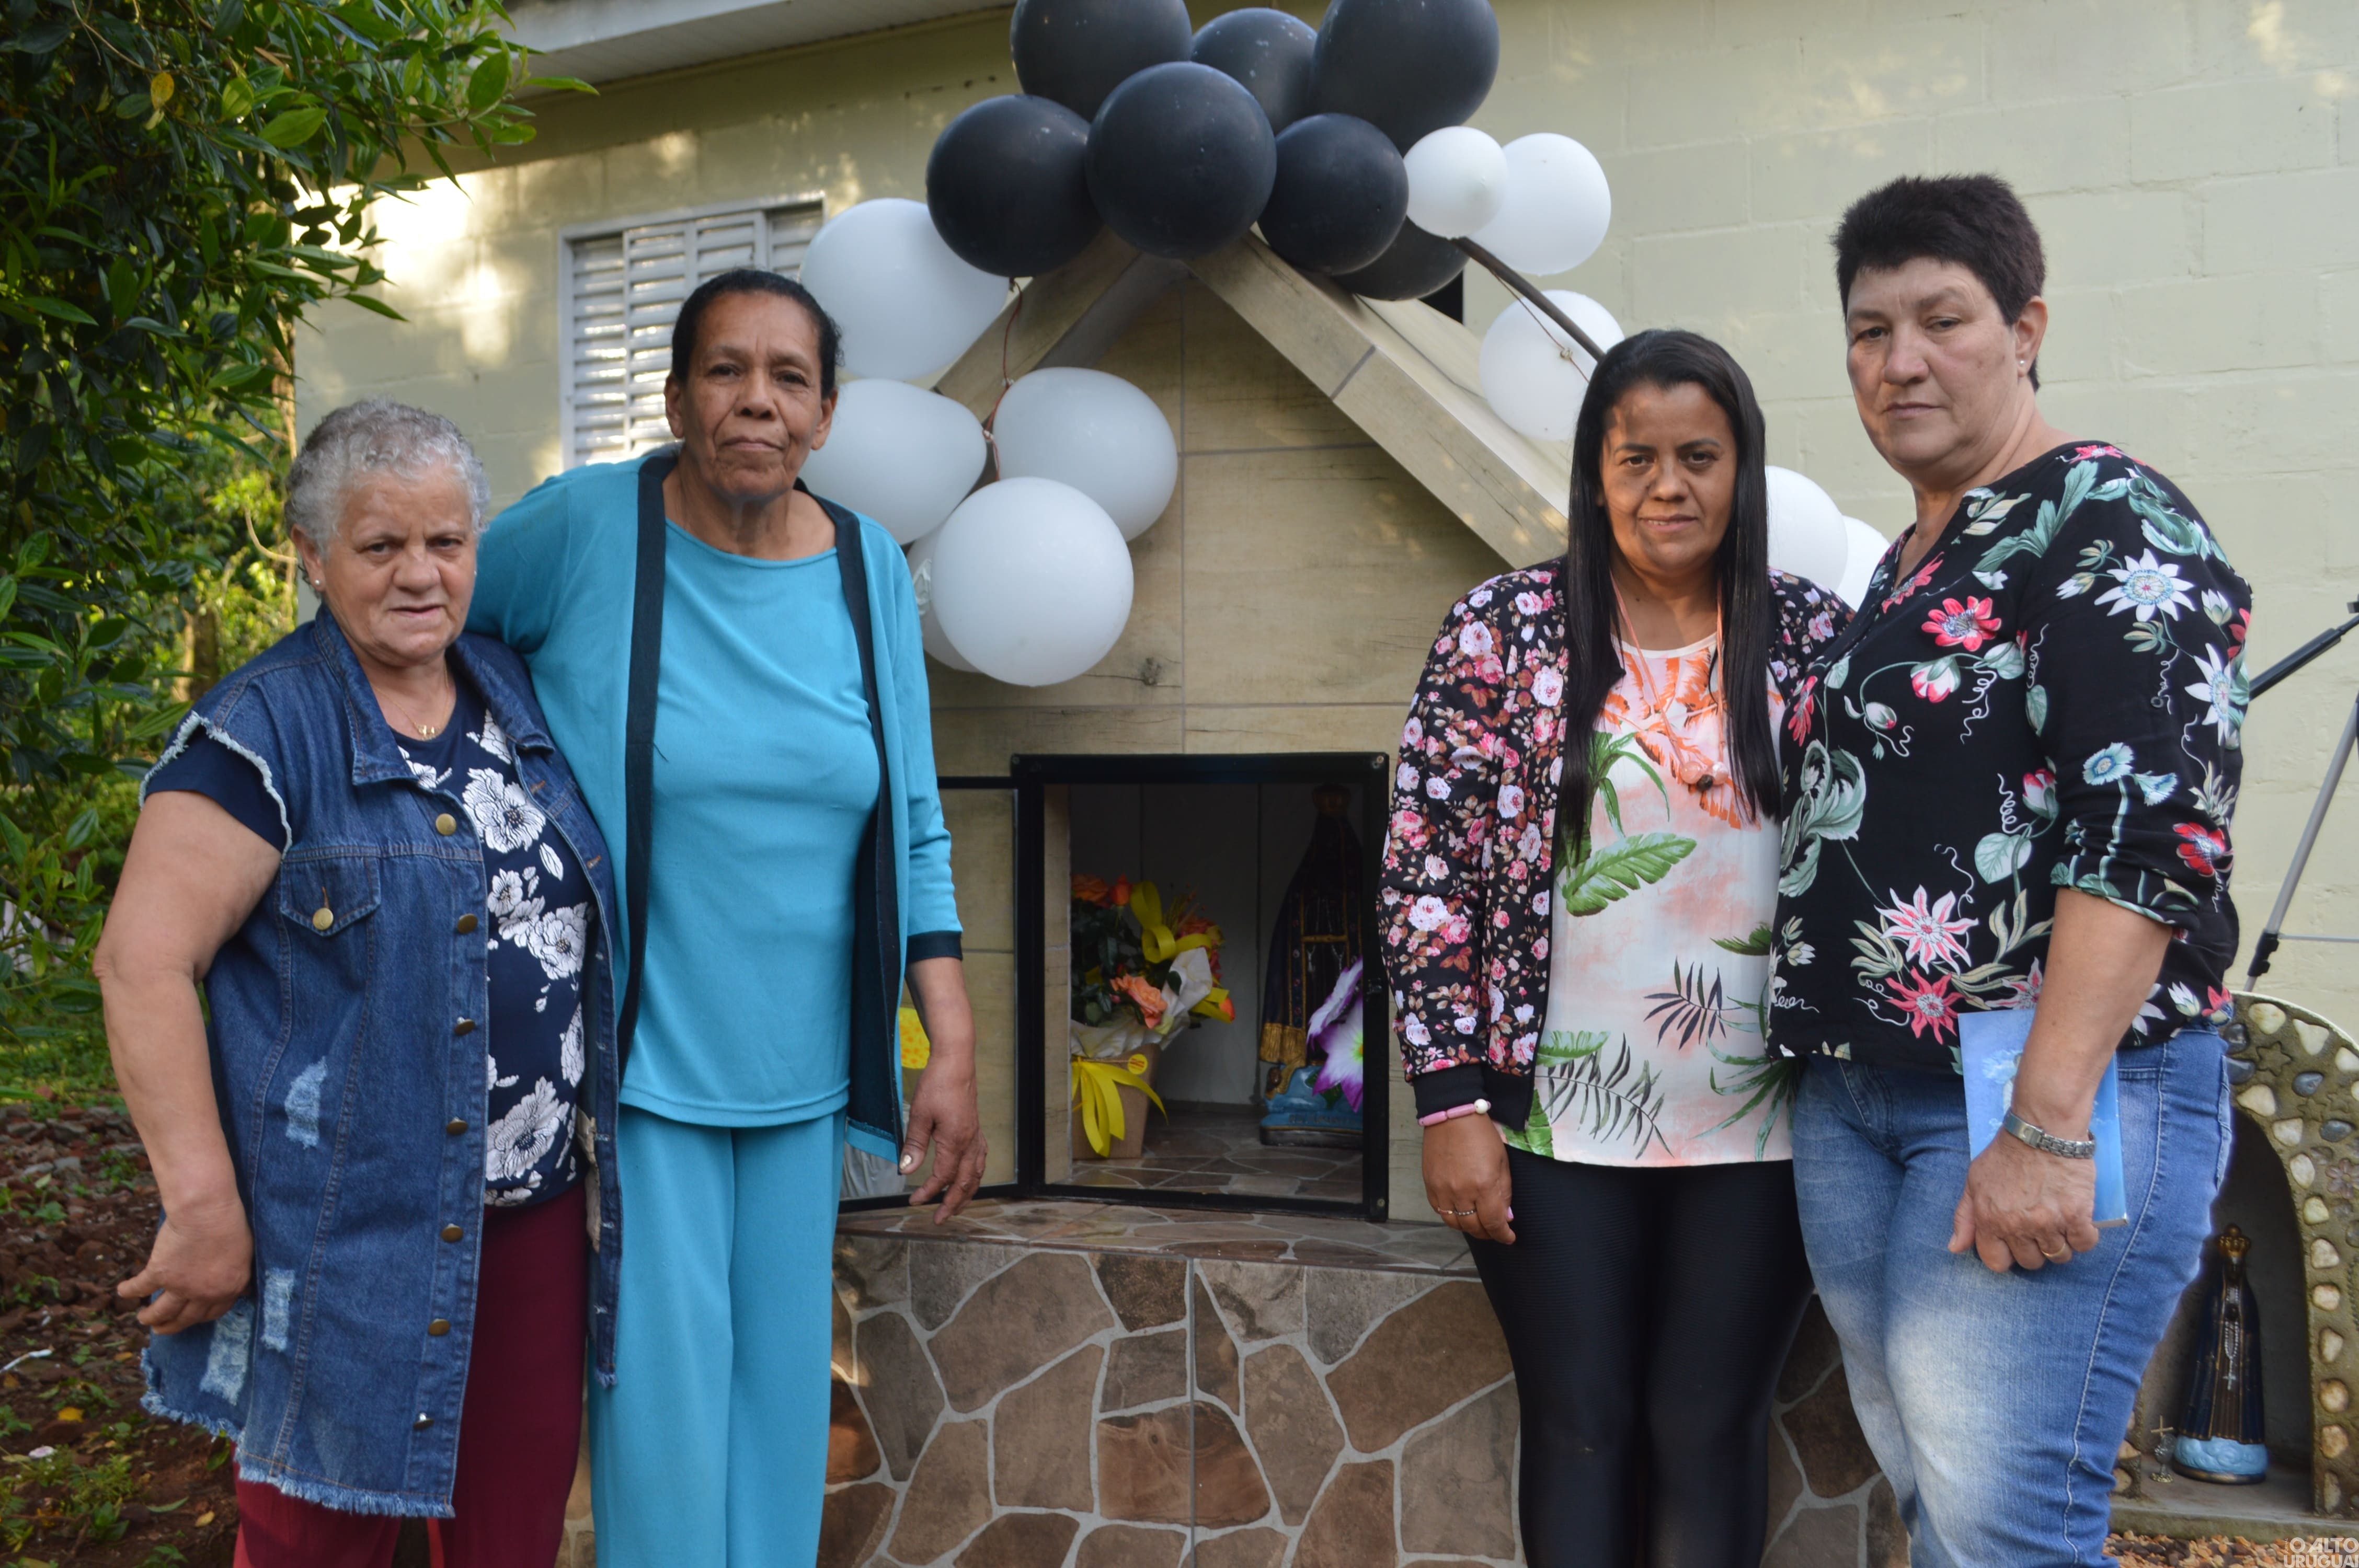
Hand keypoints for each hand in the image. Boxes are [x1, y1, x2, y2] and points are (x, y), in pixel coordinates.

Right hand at [119, 1194, 252, 1332]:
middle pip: (186, 1318)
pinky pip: (140, 1287)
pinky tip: (123, 1291)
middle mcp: (204, 1293)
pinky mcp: (159, 1274)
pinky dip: (129, 1290)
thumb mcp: (246, 1255)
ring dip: (151, 1317)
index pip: (213, 1313)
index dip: (200, 1317)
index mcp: (229, 1289)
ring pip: (162, 1311)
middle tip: (162, 1329)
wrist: (207, 1212)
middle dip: (172, 1326)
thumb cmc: (230, 1225)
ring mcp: (181, 1287)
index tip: (192, 1318)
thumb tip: (243, 1290)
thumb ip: (238, 1275)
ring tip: (143, 1319)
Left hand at [903, 1062, 987, 1222]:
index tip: (914, 1202)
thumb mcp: (919, 1115)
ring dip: (967, 1194)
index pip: (943, 1177)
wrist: (956, 1063)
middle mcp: (970, 1143)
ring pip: (976, 1174)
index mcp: (956, 1141)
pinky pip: (980, 1160)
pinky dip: (975, 1175)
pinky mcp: (976, 1130)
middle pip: (965, 1183)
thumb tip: (907, 1171)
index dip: (928, 1193)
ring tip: (956, 1207)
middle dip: (952, 1204)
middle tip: (939, 1220)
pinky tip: (970, 1178)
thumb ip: (914, 1145)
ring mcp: (976, 1136)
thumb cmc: (937, 1085)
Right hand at [1423, 1113, 1514, 1244]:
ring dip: (1469, 1228)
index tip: (1508, 1237)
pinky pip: (1440, 1211)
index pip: (1493, 1223)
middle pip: (1474, 1227)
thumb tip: (1506, 1216)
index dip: (1502, 1235)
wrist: (1452, 1116)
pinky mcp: (1430, 1185)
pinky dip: (1452, 1217)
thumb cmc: (1481, 1135)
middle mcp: (1461, 1192)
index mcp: (1484, 1185)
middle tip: (1495, 1231)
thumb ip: (1504, 1192)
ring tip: (1478, 1224)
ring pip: (1455, 1224)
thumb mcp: (1502, 1162)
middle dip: (1488, 1233)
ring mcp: (1443, 1190)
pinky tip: (1461, 1212)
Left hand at [1949, 1130, 2099, 1272]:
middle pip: (2031, 1262)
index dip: (2006, 1255)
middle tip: (2039, 1228)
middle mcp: (2018, 1226)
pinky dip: (2084, 1236)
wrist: (2042, 1132)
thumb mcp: (1974, 1181)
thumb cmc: (2006, 1154)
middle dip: (2035, 1249)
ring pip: (2059, 1256)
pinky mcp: (2077, 1215)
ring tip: (2059, 1223)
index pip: (1997, 1262)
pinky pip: (2085, 1244)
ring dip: (2061, 1244)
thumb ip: (1964, 1217)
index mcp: (1990, 1220)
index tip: (2015, 1243)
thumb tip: (1955, 1248)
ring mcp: (2049, 1223)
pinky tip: (2079, 1221)